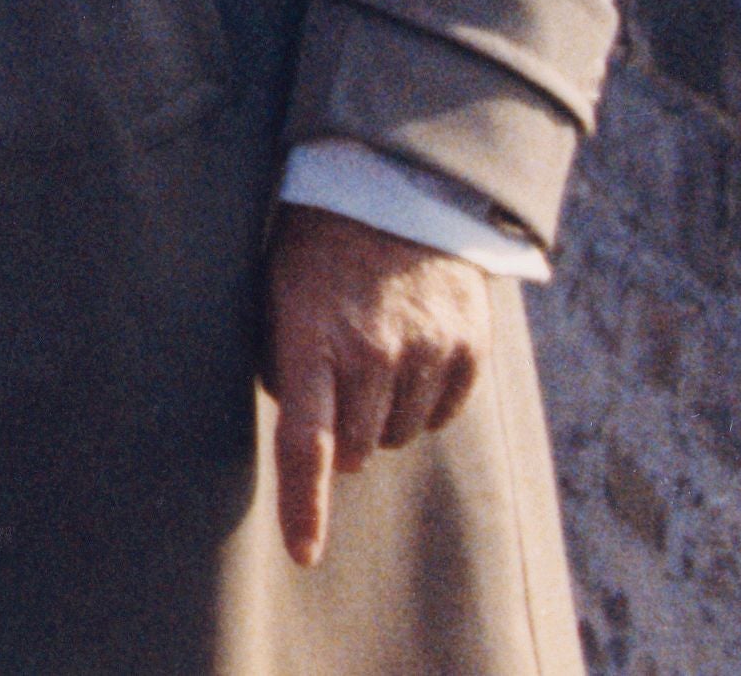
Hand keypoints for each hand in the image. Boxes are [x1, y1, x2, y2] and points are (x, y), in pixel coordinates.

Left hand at [265, 203, 498, 564]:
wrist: (390, 186)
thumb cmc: (313, 246)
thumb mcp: (273, 292)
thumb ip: (280, 362)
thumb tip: (299, 434)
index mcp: (310, 336)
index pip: (305, 442)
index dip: (304, 505)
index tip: (304, 554)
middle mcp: (371, 350)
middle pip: (355, 449)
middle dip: (340, 432)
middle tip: (333, 377)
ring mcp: (425, 350)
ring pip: (397, 436)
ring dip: (380, 414)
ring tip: (370, 353)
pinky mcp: (467, 347)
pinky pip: (441, 414)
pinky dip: (421, 399)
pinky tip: (408, 352)